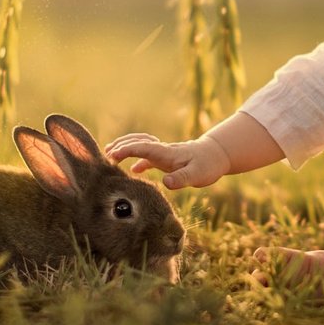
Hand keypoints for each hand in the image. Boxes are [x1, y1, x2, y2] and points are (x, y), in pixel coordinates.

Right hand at [105, 133, 230, 189]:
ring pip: (141, 145)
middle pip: (138, 142)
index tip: (112, 155)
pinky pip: (147, 156)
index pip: (143, 147)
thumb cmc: (208, 165)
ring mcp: (164, 153)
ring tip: (110, 154)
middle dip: (121, 146)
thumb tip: (166, 182)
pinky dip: (137, 159)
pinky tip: (132, 171)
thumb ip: (181, 179)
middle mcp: (163, 150)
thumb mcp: (197, 175)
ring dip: (126, 148)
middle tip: (106, 154)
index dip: (127, 150)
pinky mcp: (167, 159)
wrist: (217, 155)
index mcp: (167, 153)